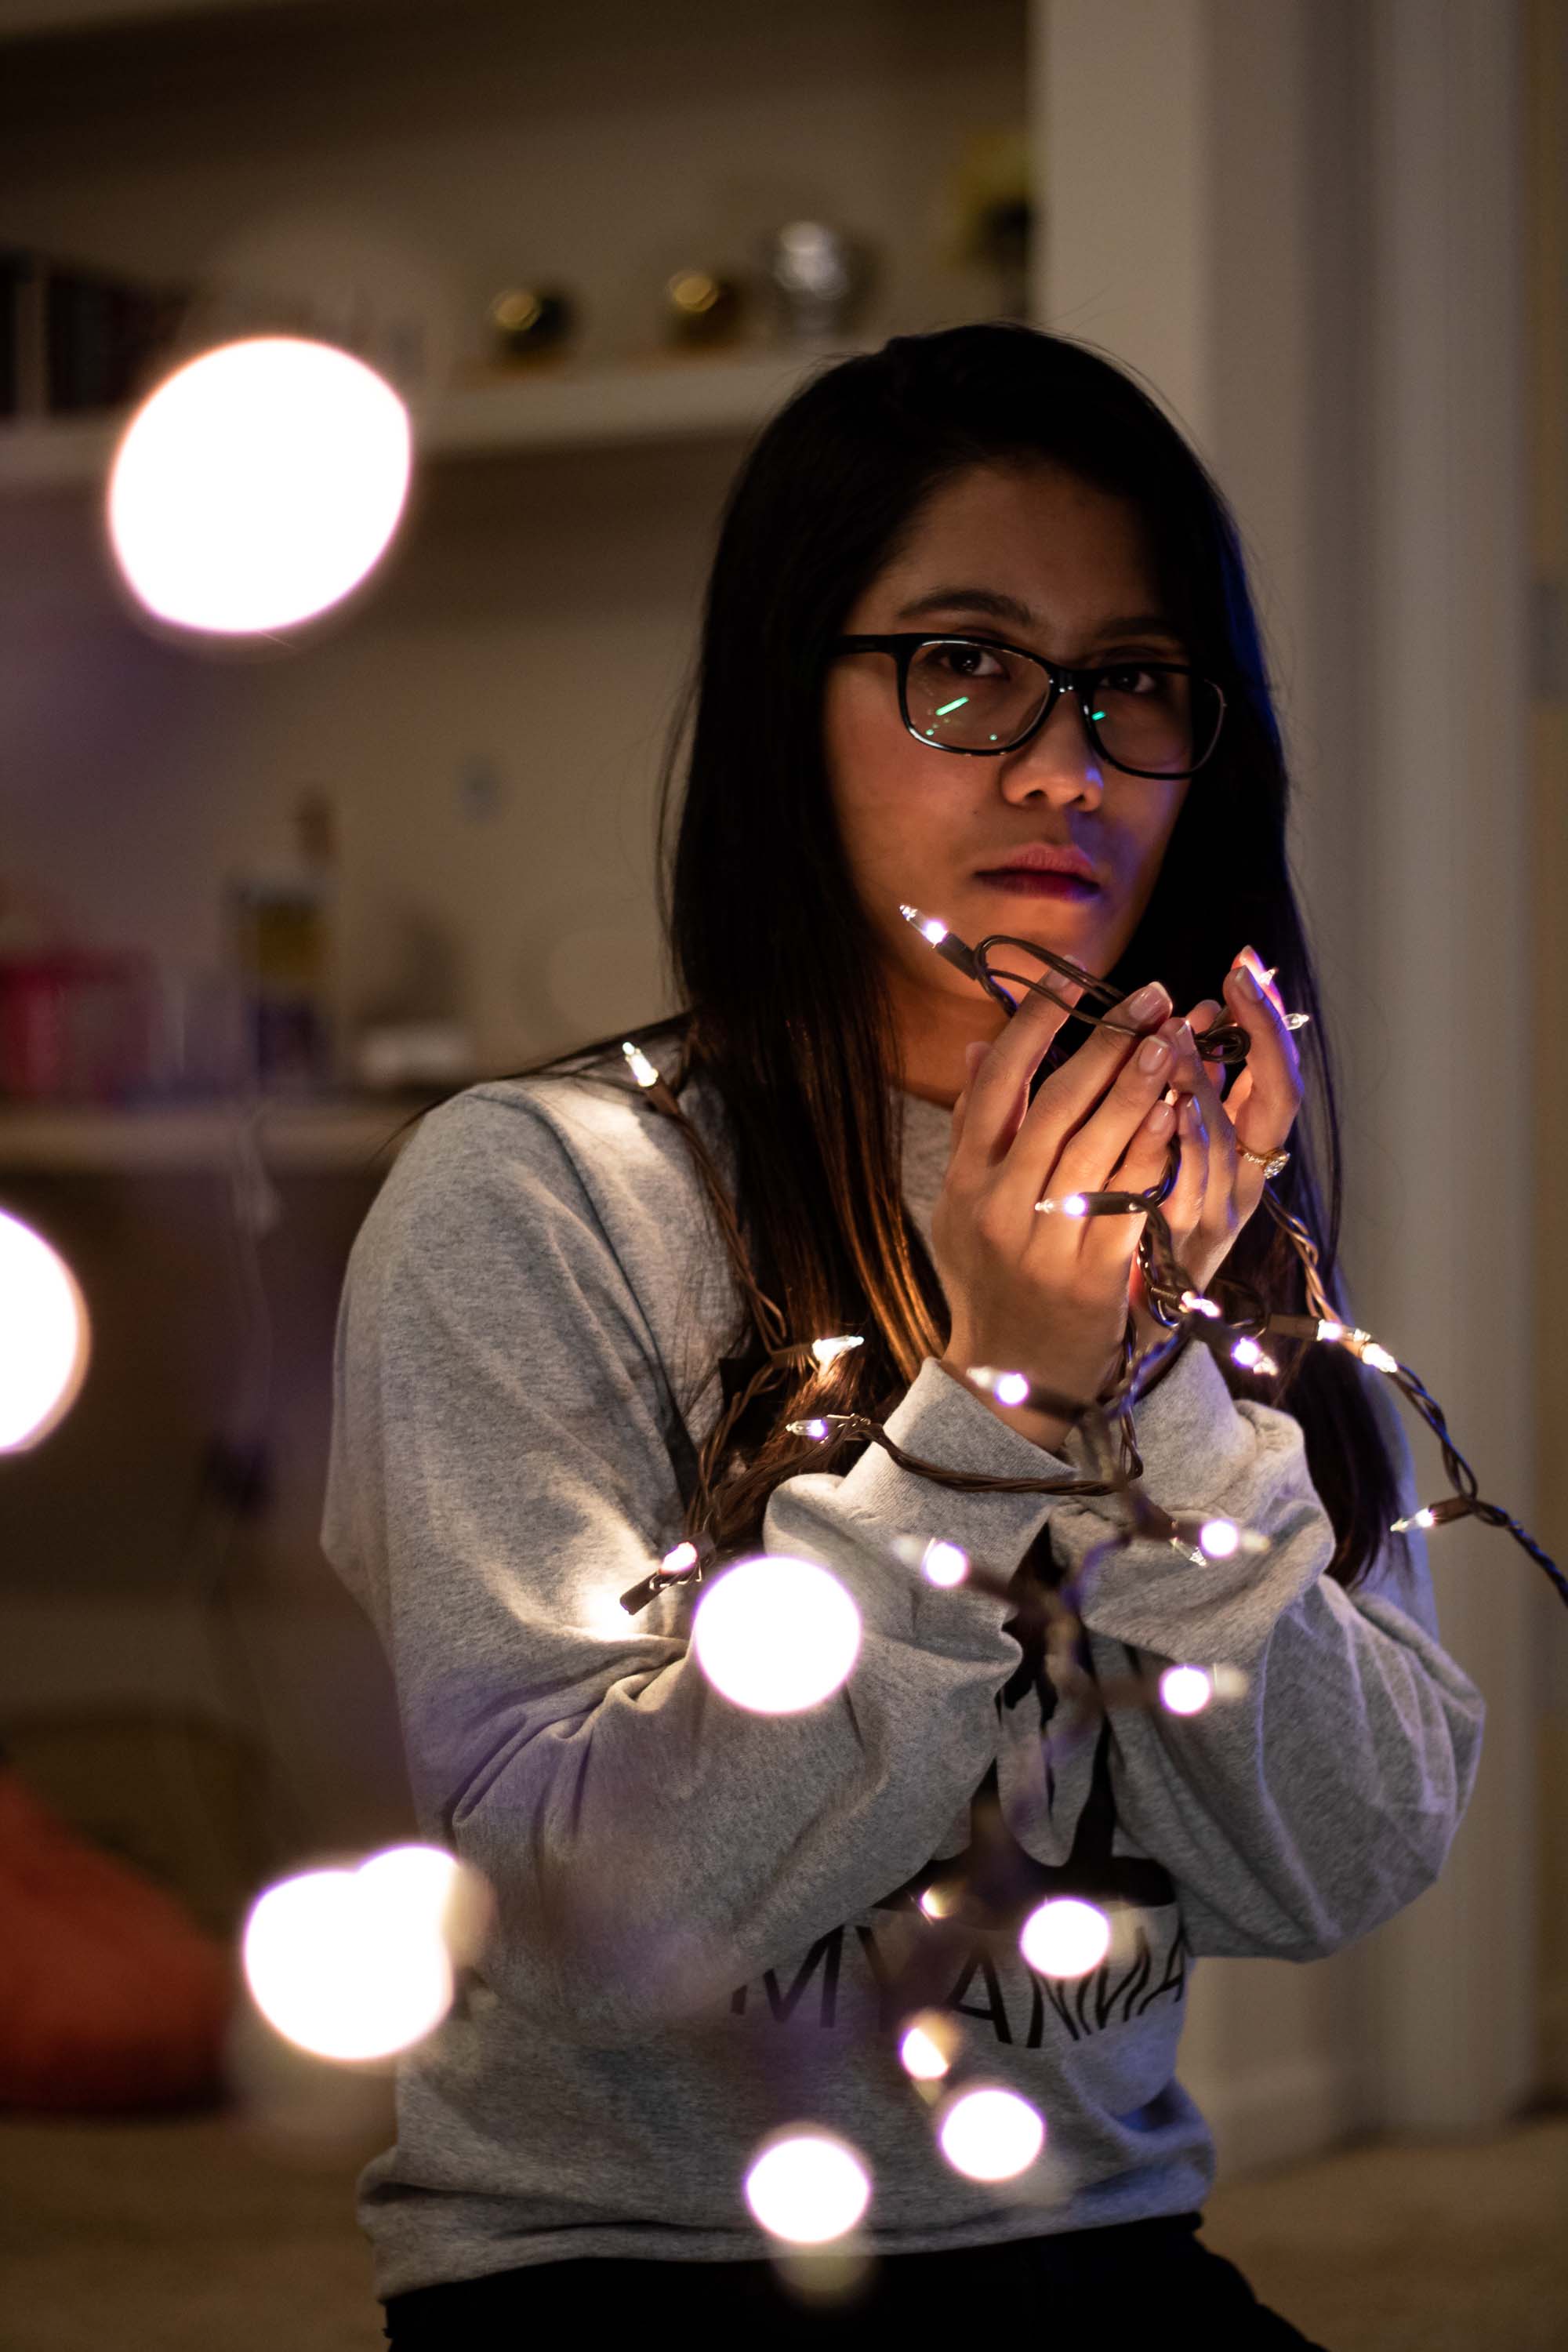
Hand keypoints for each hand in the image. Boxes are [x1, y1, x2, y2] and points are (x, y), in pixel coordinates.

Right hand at [932, 969, 1185, 1451]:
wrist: (1010, 1377)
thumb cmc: (989, 1277)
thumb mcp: (962, 1202)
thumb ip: (976, 1125)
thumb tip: (983, 1044)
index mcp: (965, 1180)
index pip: (996, 1087)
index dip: (1033, 1027)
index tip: (1071, 980)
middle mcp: (998, 1205)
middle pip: (1056, 1106)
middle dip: (1107, 1044)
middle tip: (1153, 997)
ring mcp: (1045, 1242)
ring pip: (1098, 1146)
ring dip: (1142, 1085)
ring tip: (1176, 1038)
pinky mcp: (1093, 1276)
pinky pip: (1131, 1199)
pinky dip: (1157, 1151)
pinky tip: (1183, 1112)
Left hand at [1128, 944, 1304, 1352]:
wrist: (1101, 1339)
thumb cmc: (1128, 1239)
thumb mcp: (1159, 1161)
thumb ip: (1177, 1099)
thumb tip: (1186, 1023)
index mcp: (1243, 1156)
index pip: (1276, 1079)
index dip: (1269, 1024)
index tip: (1249, 965)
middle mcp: (1242, 1186)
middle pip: (1274, 1101)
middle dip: (1259, 1034)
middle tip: (1238, 978)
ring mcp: (1215, 1221)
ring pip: (1227, 1143)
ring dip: (1207, 1082)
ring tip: (1185, 1030)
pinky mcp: (1179, 1253)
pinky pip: (1186, 1192)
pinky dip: (1182, 1148)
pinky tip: (1167, 1109)